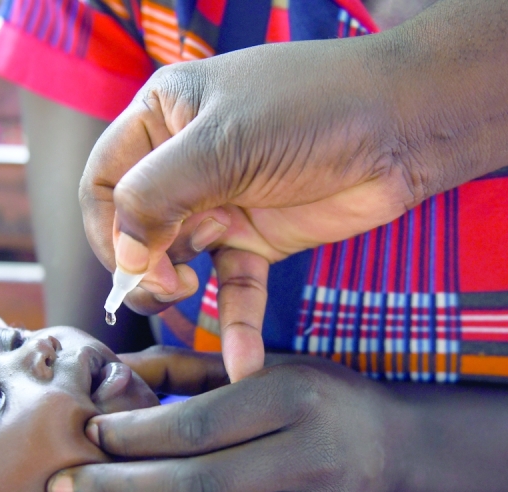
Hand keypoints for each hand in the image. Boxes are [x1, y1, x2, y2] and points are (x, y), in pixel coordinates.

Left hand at [48, 349, 408, 491]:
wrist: (390, 439)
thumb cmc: (309, 393)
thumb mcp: (258, 363)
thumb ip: (184, 367)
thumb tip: (108, 369)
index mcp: (289, 398)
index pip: (195, 427)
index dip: (133, 437)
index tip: (89, 435)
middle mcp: (308, 455)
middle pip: (197, 486)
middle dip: (119, 491)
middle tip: (68, 488)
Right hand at [80, 38, 420, 381]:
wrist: (404, 125)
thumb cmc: (311, 110)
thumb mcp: (221, 143)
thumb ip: (155, 197)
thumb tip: (122, 258)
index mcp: (161, 119)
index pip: (103, 183)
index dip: (107, 228)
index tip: (132, 261)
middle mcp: (184, 162)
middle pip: (134, 230)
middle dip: (141, 262)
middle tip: (168, 281)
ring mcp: (221, 203)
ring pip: (176, 263)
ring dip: (176, 291)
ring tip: (189, 293)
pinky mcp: (260, 239)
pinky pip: (235, 289)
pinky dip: (237, 326)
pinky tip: (242, 365)